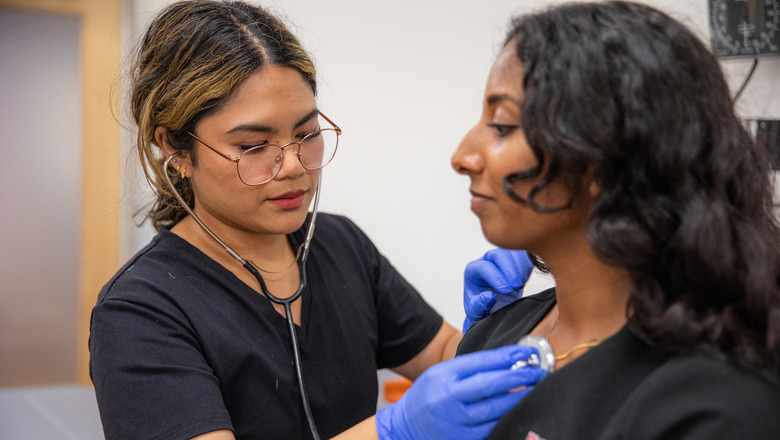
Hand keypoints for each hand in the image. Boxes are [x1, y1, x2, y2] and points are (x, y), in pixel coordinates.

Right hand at [375, 345, 546, 439]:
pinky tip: (516, 409)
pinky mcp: (463, 439)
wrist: (403, 429)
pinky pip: (491, 428)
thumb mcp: (440, 374)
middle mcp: (449, 399)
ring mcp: (456, 422)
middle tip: (537, 371)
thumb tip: (504, 364)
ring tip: (533, 388)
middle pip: (491, 384)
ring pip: (495, 409)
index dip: (508, 356)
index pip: (482, 362)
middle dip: (519, 376)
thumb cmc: (424, 399)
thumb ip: (468, 369)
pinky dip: (506, 417)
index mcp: (443, 377)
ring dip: (518, 398)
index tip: (527, 352)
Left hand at [463, 249, 532, 332]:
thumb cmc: (481, 308)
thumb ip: (480, 304)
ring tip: (519, 285)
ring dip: (520, 268)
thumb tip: (489, 296)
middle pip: (498, 254)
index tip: (506, 290)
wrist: (492, 309)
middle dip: (510, 269)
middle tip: (516, 286)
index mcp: (473, 271)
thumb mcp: (476, 311)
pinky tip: (524, 280)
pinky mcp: (513, 261)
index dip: (496, 277)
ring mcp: (500, 259)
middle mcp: (486, 261)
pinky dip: (527, 266)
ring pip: (512, 252)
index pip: (484, 267)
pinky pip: (523, 256)